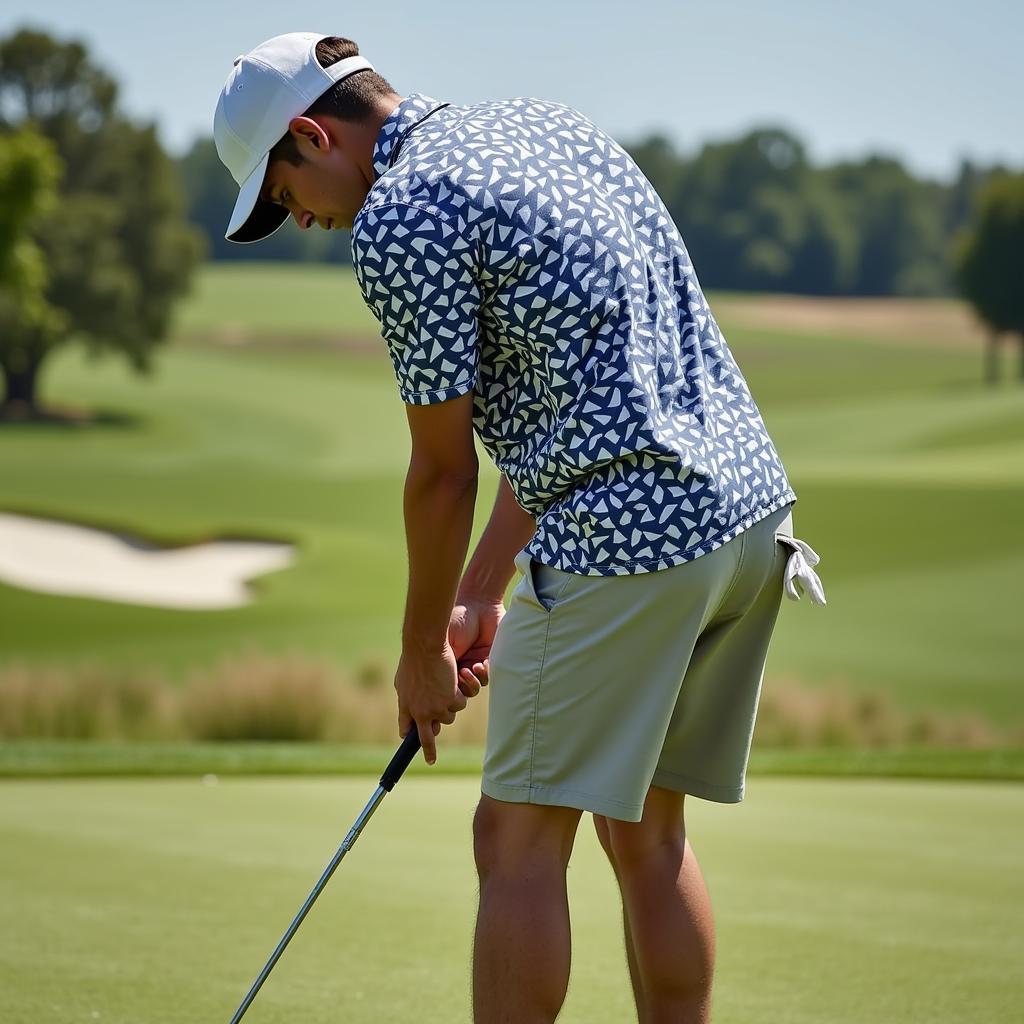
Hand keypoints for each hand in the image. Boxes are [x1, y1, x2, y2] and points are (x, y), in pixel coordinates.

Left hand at [395, 641, 466, 764]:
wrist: (424, 647)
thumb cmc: (413, 658)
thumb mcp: (403, 681)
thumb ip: (408, 698)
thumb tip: (409, 714)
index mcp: (405, 705)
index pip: (406, 728)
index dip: (409, 739)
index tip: (409, 746)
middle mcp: (419, 711)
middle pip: (427, 737)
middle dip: (430, 750)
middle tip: (431, 760)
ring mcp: (435, 708)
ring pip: (449, 717)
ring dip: (450, 704)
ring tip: (445, 686)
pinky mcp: (449, 700)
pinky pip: (460, 704)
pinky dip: (459, 692)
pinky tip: (453, 680)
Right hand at [448, 595, 505, 695]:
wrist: (478, 605)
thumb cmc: (456, 620)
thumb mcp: (444, 643)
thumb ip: (441, 664)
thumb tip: (436, 688)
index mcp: (447, 662)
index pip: (446, 685)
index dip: (447, 689)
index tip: (447, 682)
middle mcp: (461, 664)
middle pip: (461, 690)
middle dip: (463, 687)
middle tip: (462, 673)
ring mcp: (476, 663)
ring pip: (476, 686)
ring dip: (474, 681)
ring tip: (472, 668)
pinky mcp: (491, 659)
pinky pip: (489, 676)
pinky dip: (485, 673)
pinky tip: (481, 663)